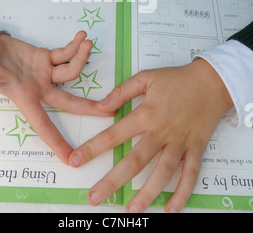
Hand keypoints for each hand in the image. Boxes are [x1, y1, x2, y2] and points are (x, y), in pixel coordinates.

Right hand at [0, 31, 114, 162]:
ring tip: (87, 42)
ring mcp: (44, 73)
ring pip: (71, 72)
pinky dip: (74, 46)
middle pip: (69, 102)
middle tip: (111, 109)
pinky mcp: (45, 57)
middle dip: (89, 107)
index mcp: (25, 97)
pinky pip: (64, 54)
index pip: (43, 125)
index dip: (56, 142)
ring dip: (81, 58)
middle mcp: (39, 88)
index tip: (72, 159)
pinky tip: (81, 36)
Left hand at [69, 59, 233, 212]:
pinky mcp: (196, 148)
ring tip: (131, 210)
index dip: (93, 148)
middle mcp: (162, 132)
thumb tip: (101, 106)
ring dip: (148, 193)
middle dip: (113, 181)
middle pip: (135, 161)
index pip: (114, 134)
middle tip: (94, 197)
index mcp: (146, 114)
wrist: (212, 81)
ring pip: (163, 172)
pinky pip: (191, 174)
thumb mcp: (146, 77)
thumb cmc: (177, 79)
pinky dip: (182, 193)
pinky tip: (171, 209)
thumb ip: (122, 91)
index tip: (76, 160)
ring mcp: (180, 142)